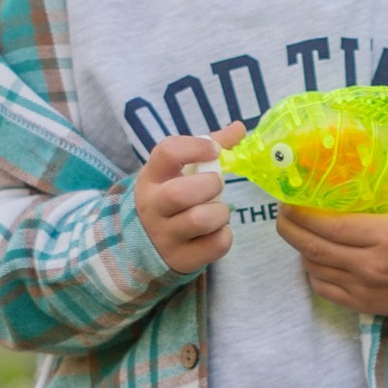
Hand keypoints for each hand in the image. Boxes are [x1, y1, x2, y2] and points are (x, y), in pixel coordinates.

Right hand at [135, 123, 242, 271]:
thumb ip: (207, 146)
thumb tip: (239, 128)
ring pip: (199, 220)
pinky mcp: (181, 259)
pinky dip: (224, 236)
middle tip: (216, 186)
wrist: (147, 245)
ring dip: (220, 212)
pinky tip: (217, 231)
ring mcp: (165, 236)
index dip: (196, 147)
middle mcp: (153, 207)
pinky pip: (215, 245)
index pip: (167, 152)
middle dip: (210, 186)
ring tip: (219, 211)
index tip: (214, 151)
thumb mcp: (178, 171)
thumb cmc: (171, 197)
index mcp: (152, 178)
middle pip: (180, 193)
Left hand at [279, 198, 387, 319]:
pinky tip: (315, 257)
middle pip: (314, 247)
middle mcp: (370, 265)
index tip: (289, 201)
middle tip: (282, 215)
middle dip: (289, 229)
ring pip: (315, 267)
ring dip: (301, 249)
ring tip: (298, 233)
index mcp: (384, 236)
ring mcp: (363, 288)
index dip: (303, 214)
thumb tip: (358, 166)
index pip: (330, 225)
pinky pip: (323, 288)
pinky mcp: (361, 305)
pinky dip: (313, 271)